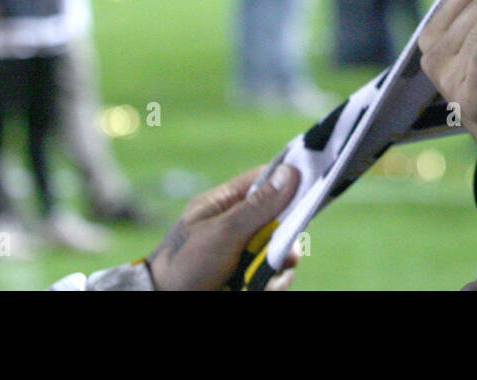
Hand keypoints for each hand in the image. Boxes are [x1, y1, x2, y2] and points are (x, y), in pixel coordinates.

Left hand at [146, 164, 298, 290]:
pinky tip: (261, 290)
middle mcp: (238, 226)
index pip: (264, 180)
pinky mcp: (249, 278)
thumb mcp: (222, 232)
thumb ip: (257, 206)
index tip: (310, 188)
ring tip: (263, 280)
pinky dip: (273, 285)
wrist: (165, 304)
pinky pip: (276, 276)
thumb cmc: (184, 264)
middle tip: (282, 252)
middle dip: (284, 239)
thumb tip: (290, 172)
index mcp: (224, 204)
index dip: (288, 182)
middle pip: (280, 220)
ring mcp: (244, 253)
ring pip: (282, 252)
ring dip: (279, 267)